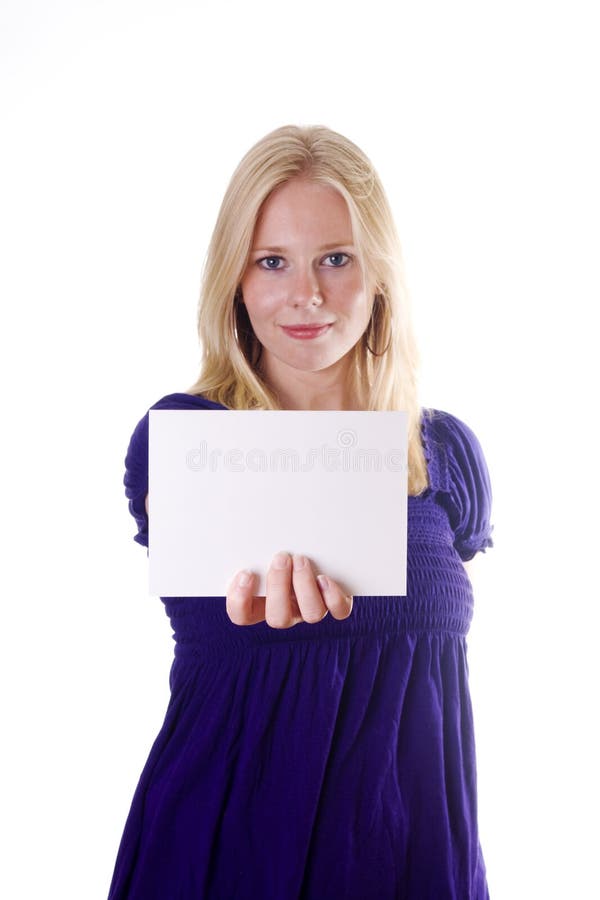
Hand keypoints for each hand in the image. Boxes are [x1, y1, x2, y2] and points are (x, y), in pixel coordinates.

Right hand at [226, 552, 352, 627]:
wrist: (322, 548)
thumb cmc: (284, 546)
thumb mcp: (262, 547)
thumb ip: (252, 546)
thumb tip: (238, 525)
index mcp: (262, 602)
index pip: (242, 616)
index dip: (240, 601)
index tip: (246, 573)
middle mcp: (288, 610)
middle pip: (277, 618)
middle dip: (278, 587)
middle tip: (281, 558)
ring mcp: (312, 609)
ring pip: (310, 614)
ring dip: (304, 586)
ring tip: (301, 559)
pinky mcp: (337, 603)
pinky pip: (339, 610)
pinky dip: (332, 596)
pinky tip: (324, 577)